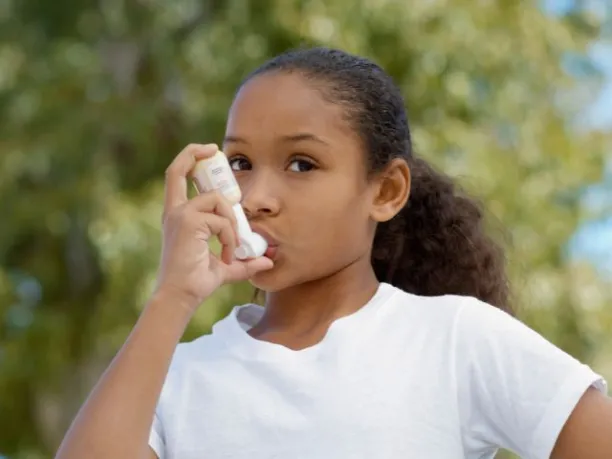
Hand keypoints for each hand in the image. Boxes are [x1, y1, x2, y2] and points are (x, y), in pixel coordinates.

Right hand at [153, 143, 273, 313]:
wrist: (181, 297)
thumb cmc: (197, 283)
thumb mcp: (226, 268)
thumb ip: (244, 261)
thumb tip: (267, 261)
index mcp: (178, 215)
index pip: (176, 176)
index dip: (190, 158)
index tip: (209, 152)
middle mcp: (175, 211)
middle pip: (178, 168)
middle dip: (196, 152)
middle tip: (216, 152)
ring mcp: (180, 215)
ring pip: (217, 200)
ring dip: (232, 222)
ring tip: (233, 247)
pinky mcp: (188, 223)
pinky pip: (222, 220)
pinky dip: (231, 238)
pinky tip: (228, 256)